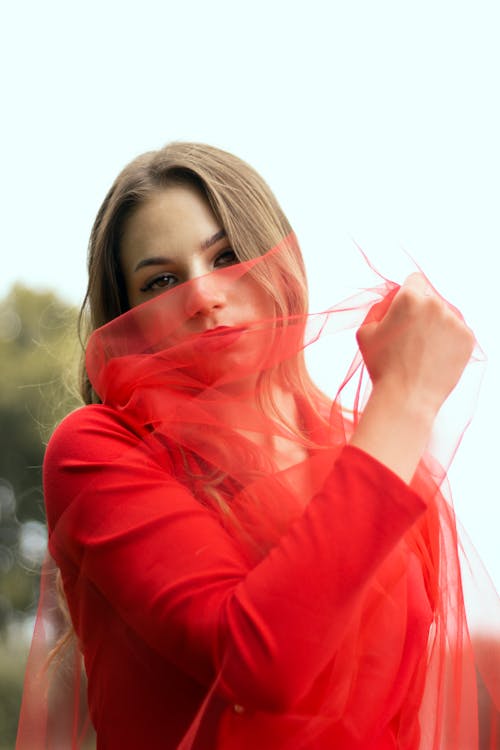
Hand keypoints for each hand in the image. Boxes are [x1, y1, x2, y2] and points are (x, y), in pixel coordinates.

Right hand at [356, 273, 474, 418]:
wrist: (406, 398)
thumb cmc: (381, 366)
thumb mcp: (365, 331)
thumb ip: (379, 308)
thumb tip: (392, 301)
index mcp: (410, 297)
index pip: (414, 280)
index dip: (406, 295)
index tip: (403, 311)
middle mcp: (436, 304)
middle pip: (431, 297)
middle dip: (422, 311)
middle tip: (410, 336)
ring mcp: (455, 321)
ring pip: (446, 314)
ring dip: (436, 324)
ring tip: (422, 349)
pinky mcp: (468, 338)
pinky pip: (458, 331)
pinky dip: (448, 340)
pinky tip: (434, 355)